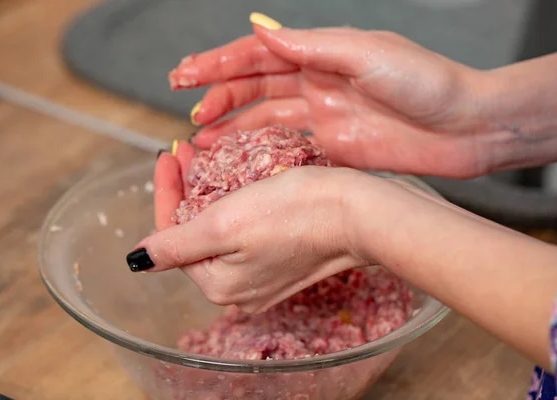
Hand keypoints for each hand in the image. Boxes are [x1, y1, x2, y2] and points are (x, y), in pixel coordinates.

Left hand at [139, 149, 365, 312]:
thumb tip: (136, 261)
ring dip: (209, 196)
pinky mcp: (283, 261)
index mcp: (218, 285)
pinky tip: (237, 182)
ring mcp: (263, 278)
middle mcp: (238, 290)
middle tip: (186, 152)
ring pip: (220, 233)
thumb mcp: (225, 225)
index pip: (172, 236)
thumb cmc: (295, 213)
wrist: (358, 214)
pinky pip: (245, 235)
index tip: (167, 153)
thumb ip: (176, 245)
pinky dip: (235, 207)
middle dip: (186, 192)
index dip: (164, 192)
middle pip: (195, 235)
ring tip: (206, 160)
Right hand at [169, 19, 506, 178]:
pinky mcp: (333, 148)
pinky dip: (258, 151)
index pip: (258, 55)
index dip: (219, 63)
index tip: (185, 75)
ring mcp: (323, 117)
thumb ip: (313, 46)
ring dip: (232, 126)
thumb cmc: (426, 82)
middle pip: (254, 86)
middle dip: (218, 94)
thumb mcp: (366, 54)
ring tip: (201, 138)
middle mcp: (317, 83)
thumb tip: (262, 30)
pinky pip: (285, 148)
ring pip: (264, 118)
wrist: (466, 127)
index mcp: (322, 55)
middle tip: (189, 109)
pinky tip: (237, 159)